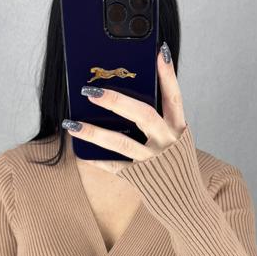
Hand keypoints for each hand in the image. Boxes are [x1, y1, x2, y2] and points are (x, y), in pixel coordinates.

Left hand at [62, 42, 185, 166]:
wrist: (186, 203)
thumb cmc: (174, 165)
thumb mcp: (173, 140)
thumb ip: (157, 121)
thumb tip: (124, 97)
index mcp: (179, 128)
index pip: (174, 97)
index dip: (168, 75)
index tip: (160, 52)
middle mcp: (168, 142)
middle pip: (144, 115)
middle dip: (116, 100)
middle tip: (90, 90)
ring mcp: (153, 160)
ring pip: (121, 143)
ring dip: (93, 132)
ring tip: (71, 123)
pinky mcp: (139, 178)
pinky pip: (113, 167)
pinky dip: (96, 159)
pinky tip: (80, 152)